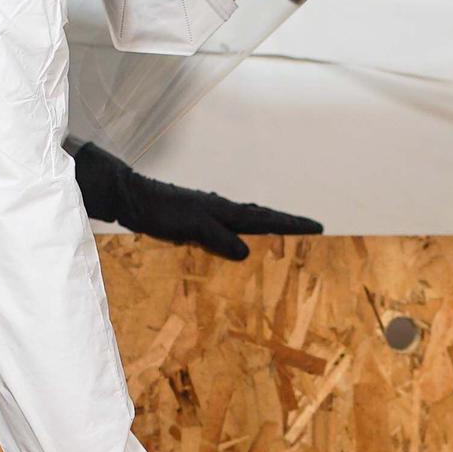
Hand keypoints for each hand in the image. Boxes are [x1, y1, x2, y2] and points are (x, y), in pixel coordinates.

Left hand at [71, 139, 320, 259]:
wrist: (134, 199)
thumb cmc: (162, 211)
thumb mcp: (192, 226)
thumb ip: (219, 239)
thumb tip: (247, 252)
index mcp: (226, 211)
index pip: (267, 218)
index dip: (292, 224)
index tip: (318, 227)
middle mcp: (223, 210)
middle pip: (263, 218)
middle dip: (287, 225)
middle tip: (311, 232)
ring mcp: (211, 214)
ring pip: (247, 222)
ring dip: (267, 229)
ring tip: (285, 237)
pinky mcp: (198, 222)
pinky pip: (230, 229)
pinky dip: (244, 234)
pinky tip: (240, 243)